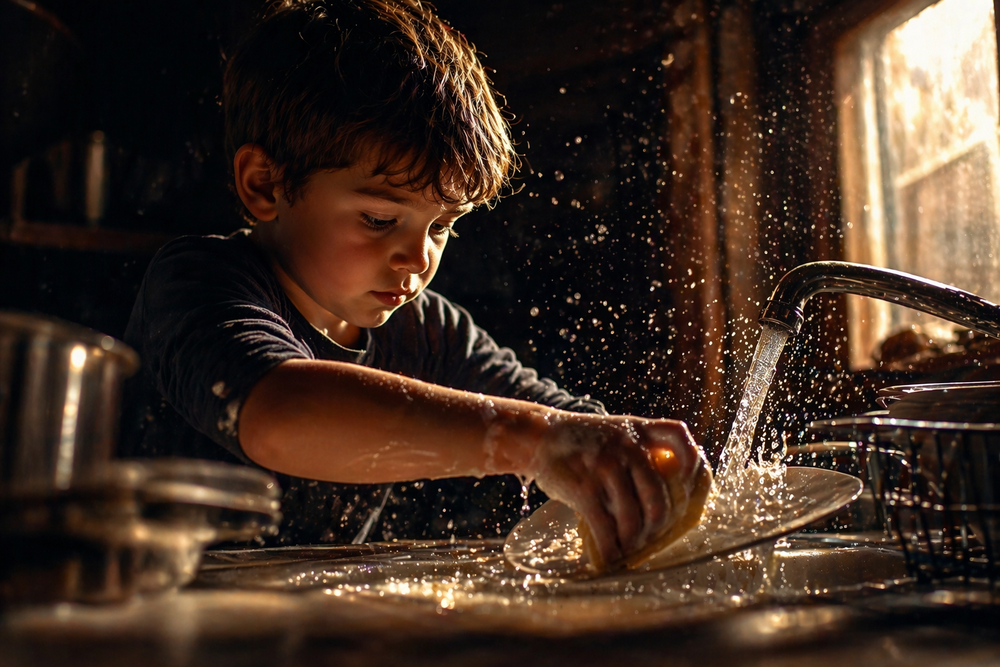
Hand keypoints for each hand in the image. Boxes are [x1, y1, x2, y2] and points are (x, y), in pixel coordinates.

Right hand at [524, 415, 701, 566]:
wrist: (538, 436)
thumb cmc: (579, 440)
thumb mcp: (614, 431)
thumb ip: (637, 451)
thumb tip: (664, 495)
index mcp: (638, 430)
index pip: (679, 436)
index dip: (693, 464)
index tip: (687, 487)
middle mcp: (627, 447)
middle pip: (659, 496)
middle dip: (657, 526)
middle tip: (650, 537)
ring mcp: (606, 468)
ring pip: (634, 517)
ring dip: (633, 541)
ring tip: (628, 548)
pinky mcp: (584, 489)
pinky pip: (606, 528)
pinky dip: (611, 549)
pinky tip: (610, 557)